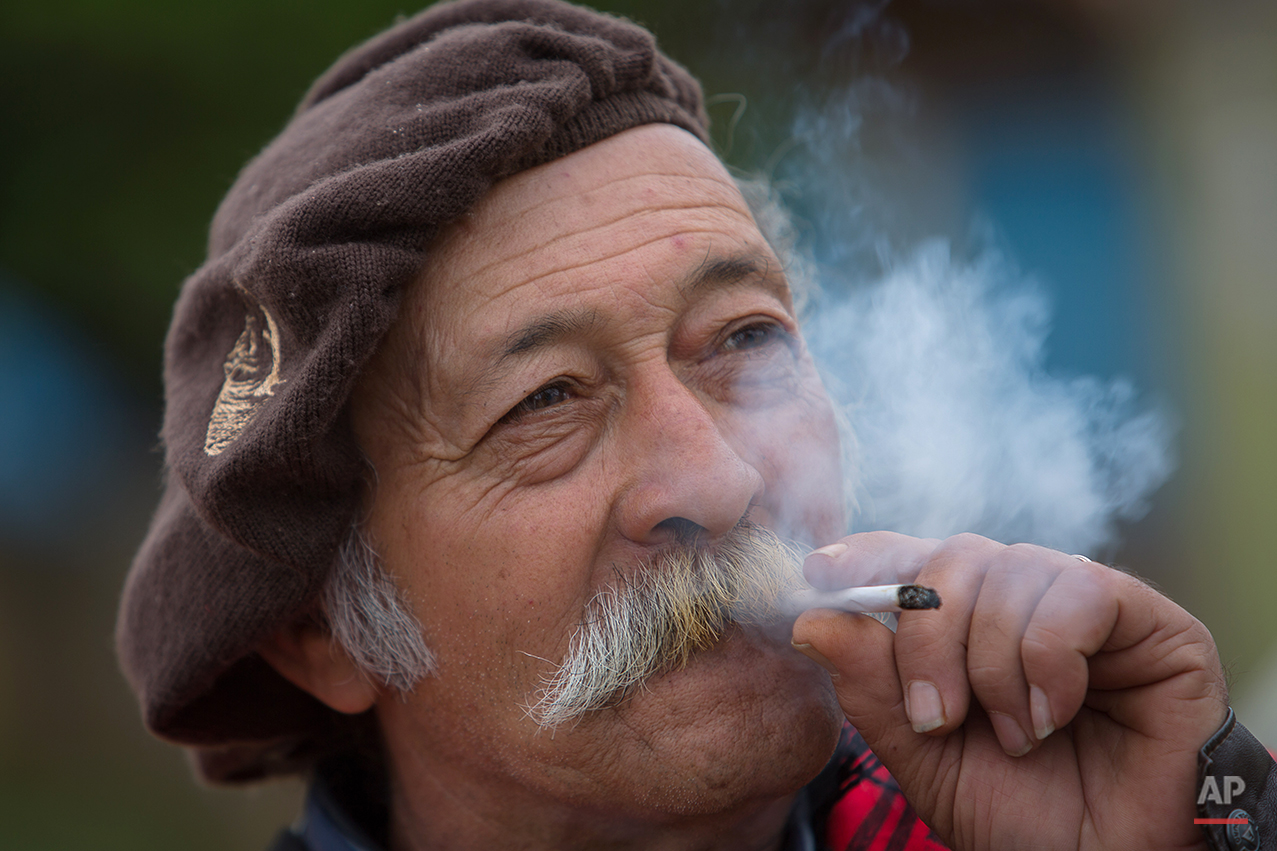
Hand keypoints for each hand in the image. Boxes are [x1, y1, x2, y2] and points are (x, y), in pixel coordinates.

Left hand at [791, 532, 1227, 850]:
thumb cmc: (1024, 816)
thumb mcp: (926, 756)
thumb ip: (871, 687)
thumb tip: (812, 619)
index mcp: (969, 624)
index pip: (911, 556)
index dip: (866, 557)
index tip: (820, 575)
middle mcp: (1025, 601)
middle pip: (953, 557)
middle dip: (928, 637)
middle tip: (936, 717)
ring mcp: (1088, 605)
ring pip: (1010, 570)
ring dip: (992, 663)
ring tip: (1014, 735)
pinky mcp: (1154, 622)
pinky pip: (1080, 593)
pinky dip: (1049, 658)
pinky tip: (1051, 715)